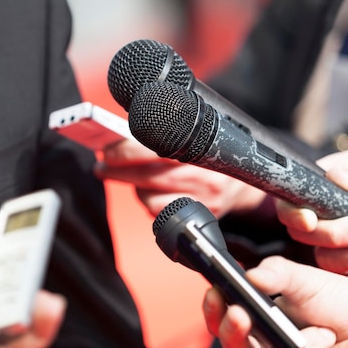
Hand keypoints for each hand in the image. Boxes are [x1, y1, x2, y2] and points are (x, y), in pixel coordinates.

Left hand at [94, 139, 265, 216]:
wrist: (245, 179)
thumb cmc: (211, 151)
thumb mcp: (195, 133)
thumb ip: (164, 131)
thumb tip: (120, 133)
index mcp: (203, 148)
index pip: (155, 149)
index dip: (125, 151)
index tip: (107, 151)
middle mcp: (206, 176)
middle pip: (148, 176)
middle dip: (117, 171)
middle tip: (102, 167)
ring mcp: (205, 200)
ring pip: (151, 199)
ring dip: (135, 188)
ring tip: (132, 179)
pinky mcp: (203, 217)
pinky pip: (161, 215)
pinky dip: (150, 204)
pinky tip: (151, 194)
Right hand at [203, 256, 347, 347]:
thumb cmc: (340, 302)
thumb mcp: (305, 280)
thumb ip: (276, 273)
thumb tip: (250, 275)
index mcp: (256, 315)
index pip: (223, 315)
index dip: (213, 307)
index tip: (215, 293)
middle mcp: (263, 342)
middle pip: (232, 343)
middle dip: (231, 329)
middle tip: (240, 315)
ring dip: (276, 343)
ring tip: (305, 328)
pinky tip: (323, 339)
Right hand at [275, 143, 347, 284]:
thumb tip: (334, 177)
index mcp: (329, 185)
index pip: (293, 200)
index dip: (294, 213)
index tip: (310, 221)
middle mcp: (329, 214)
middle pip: (304, 233)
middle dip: (334, 235)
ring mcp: (343, 240)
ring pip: (325, 258)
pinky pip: (346, 278)